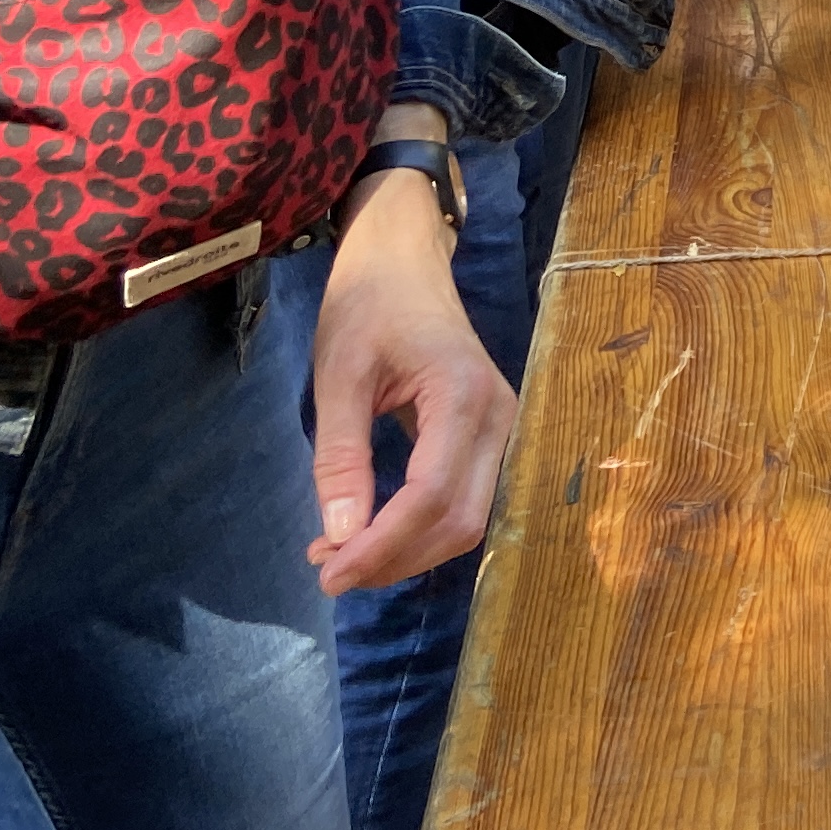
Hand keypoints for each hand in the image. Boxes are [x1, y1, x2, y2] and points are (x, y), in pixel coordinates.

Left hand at [307, 138, 517, 595]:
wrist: (404, 258)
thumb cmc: (368, 304)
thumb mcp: (339, 375)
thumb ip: (340, 456)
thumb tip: (340, 535)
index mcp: (462, 395)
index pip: (431, 496)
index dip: (381, 545)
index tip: (327, 571)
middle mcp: (499, 418)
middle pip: (460, 521)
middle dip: (395, 558)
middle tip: (328, 569)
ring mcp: (503, 428)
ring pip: (469, 520)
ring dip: (409, 551)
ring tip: (344, 553)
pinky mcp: (491, 435)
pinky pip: (466, 500)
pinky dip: (422, 529)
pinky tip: (375, 531)